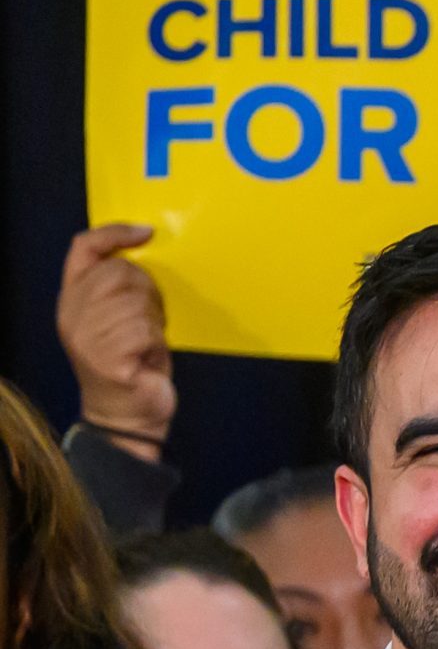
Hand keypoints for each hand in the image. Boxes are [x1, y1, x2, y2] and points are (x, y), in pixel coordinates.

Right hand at [57, 224, 173, 460]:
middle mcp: (72, 313)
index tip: (146, 232)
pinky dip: (155, 341)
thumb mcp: (123, 318)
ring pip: (134, 300)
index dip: (114, 233)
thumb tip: (144, 254)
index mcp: (73, 298)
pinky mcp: (105, 357)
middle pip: (119, 271)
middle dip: (146, 291)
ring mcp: (85, 336)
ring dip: (152, 320)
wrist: (128, 416)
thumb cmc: (133, 363)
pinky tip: (148, 356)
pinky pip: (142, 329)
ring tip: (147, 341)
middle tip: (150, 319)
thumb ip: (122, 288)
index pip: (84, 248)